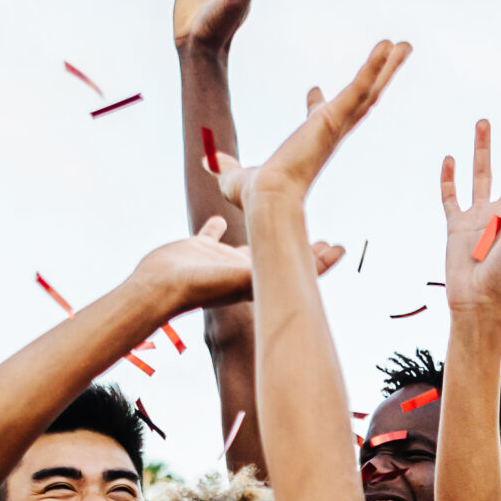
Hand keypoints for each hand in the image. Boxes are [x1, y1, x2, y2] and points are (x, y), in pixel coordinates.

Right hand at [134, 219, 343, 314]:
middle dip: (300, 243)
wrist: (159, 287)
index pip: (296, 268)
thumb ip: (265, 275)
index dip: (320, 261)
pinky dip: (218, 224)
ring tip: (277, 216)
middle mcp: (242, 268)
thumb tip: (299, 283)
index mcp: (257, 277)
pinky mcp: (198, 246)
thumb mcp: (239, 278)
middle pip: (279, 253)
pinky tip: (224, 213)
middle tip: (322, 237)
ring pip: (247, 242)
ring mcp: (219, 258)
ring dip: (262, 230)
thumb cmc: (198, 285)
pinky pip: (212, 232)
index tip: (341, 248)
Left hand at [217, 40, 410, 210]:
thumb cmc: (255, 196)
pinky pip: (361, 87)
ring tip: (406, 45)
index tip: (314, 90)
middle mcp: (329, 133)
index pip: (318, 117)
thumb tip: (207, 160)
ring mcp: (337, 125)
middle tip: (392, 59)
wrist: (266, 198)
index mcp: (309, 143)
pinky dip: (375, 66)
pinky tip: (389, 46)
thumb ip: (223, 164)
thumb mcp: (233, 175)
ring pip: (370, 90)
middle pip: (360, 99)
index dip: (317, 103)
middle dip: (377, 78)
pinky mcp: (336, 118)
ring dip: (389, 67)